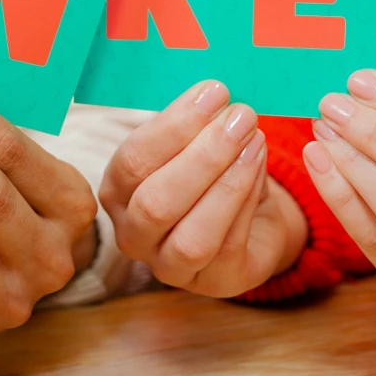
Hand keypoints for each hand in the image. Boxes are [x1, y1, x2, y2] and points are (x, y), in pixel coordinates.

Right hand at [98, 80, 306, 297]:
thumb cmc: (211, 176)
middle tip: (240, 117)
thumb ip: (195, 124)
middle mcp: (133, 235)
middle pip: (156, 203)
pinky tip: (258, 165)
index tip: (212, 93)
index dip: (174, 127)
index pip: (133, 162)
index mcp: (117, 193)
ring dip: (227, 182)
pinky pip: (229, 246)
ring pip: (192, 236)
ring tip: (254, 139)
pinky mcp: (213, 283)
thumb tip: (214, 95)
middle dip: (203, 156)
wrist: (250, 221)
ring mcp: (170, 267)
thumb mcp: (193, 145)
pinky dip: (246, 201)